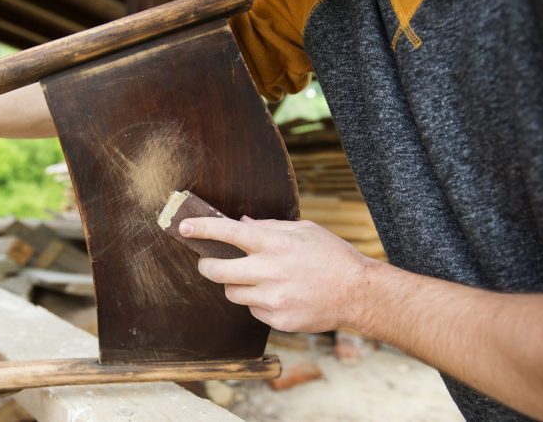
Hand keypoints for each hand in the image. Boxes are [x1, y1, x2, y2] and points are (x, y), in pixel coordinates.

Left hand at [179, 216, 374, 332]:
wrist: (359, 293)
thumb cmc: (332, 256)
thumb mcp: (303, 230)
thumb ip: (268, 227)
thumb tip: (240, 223)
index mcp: (274, 244)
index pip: (227, 233)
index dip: (201, 229)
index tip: (183, 227)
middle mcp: (269, 271)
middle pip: (216, 271)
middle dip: (206, 266)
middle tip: (208, 263)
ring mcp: (272, 298)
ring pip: (232, 293)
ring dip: (236, 285)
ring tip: (257, 279)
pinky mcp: (277, 319)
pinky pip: (253, 310)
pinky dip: (258, 301)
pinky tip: (278, 295)